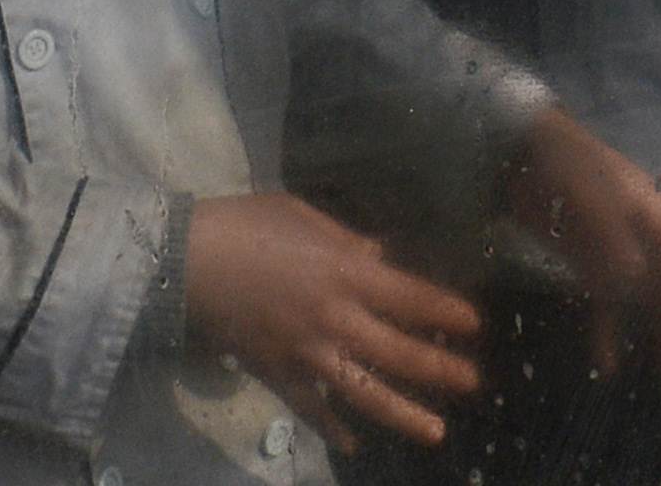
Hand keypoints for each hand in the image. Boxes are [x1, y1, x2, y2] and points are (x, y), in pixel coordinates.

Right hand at [183, 190, 483, 451]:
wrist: (187, 259)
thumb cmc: (246, 224)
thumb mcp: (302, 216)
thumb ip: (346, 242)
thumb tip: (380, 259)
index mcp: (344, 272)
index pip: (410, 297)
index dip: (445, 312)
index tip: (473, 323)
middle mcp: (335, 318)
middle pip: (398, 352)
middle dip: (440, 368)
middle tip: (473, 381)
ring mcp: (307, 353)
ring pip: (365, 392)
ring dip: (404, 413)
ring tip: (436, 431)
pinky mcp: (278, 373)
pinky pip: (311, 408)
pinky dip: (332, 428)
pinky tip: (352, 443)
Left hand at [506, 109, 660, 387]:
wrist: (519, 149)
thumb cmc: (562, 165)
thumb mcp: (587, 194)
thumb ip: (610, 235)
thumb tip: (636, 278)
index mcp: (654, 215)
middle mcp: (643, 236)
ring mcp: (616, 250)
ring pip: (646, 301)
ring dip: (659, 337)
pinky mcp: (588, 261)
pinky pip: (606, 302)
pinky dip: (608, 331)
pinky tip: (608, 364)